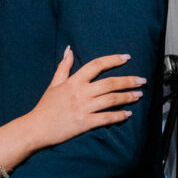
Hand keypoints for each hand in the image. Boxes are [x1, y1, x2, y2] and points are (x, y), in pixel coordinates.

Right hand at [26, 48, 144, 147]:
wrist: (36, 128)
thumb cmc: (45, 106)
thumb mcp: (54, 84)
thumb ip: (64, 67)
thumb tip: (69, 49)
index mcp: (74, 81)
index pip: (96, 65)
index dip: (113, 60)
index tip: (126, 57)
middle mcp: (81, 93)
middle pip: (110, 83)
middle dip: (128, 81)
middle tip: (142, 80)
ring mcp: (83, 108)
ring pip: (111, 100)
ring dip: (128, 97)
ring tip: (139, 95)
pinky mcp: (85, 123)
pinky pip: (106, 118)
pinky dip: (119, 116)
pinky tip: (128, 114)